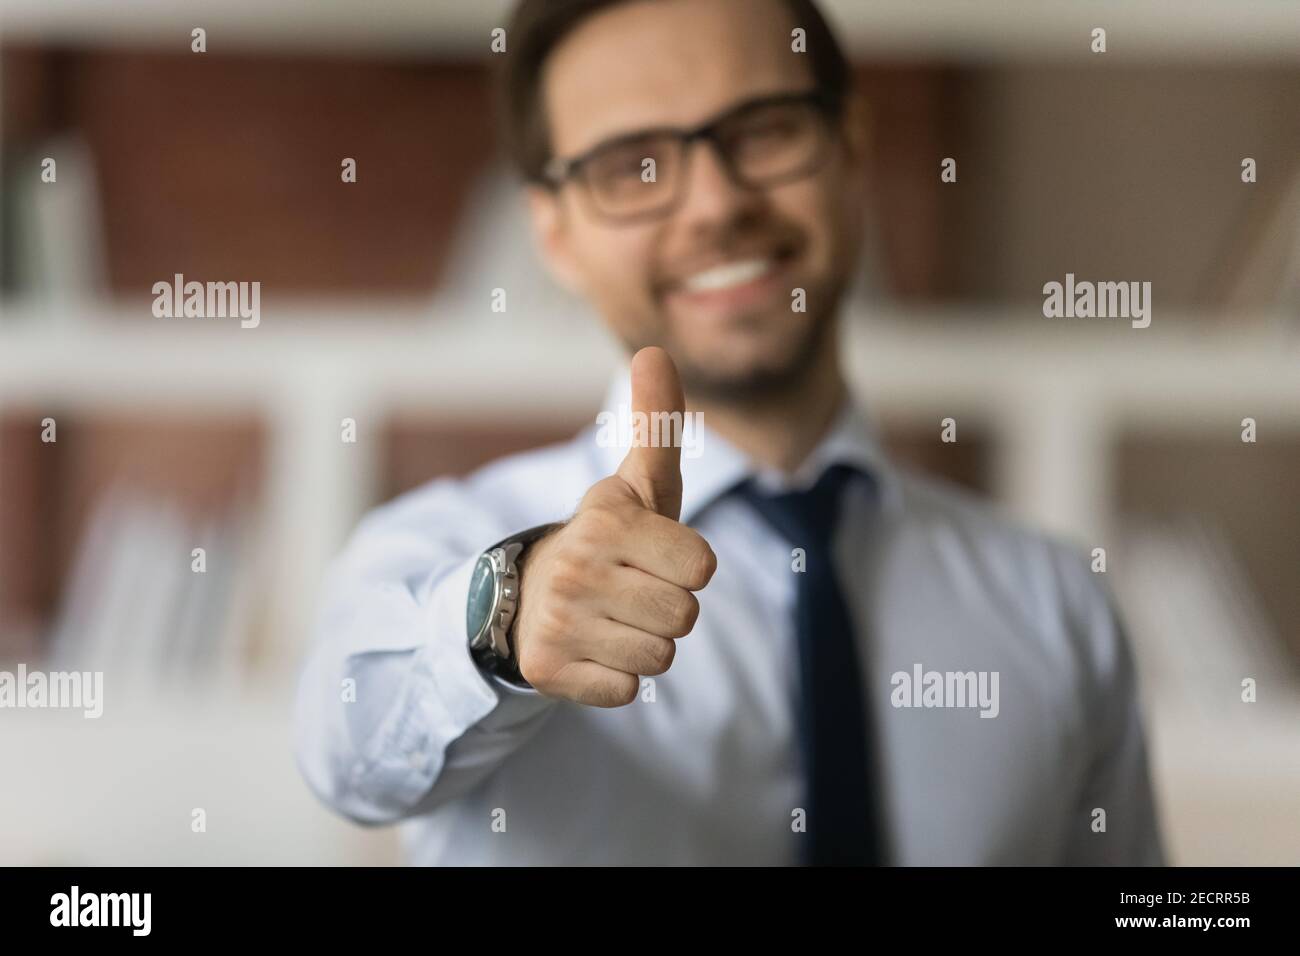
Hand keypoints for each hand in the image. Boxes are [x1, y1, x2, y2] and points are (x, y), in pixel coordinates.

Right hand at [511, 347, 716, 705]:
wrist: (524, 596)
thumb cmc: (606, 540)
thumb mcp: (634, 485)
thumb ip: (656, 425)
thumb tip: (656, 350)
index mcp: (606, 520)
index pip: (702, 568)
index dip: (686, 565)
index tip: (653, 555)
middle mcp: (577, 568)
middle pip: (684, 616)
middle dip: (667, 608)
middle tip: (631, 591)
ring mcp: (559, 621)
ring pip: (659, 657)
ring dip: (644, 643)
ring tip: (612, 618)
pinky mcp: (549, 670)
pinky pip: (626, 690)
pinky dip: (617, 677)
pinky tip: (593, 648)